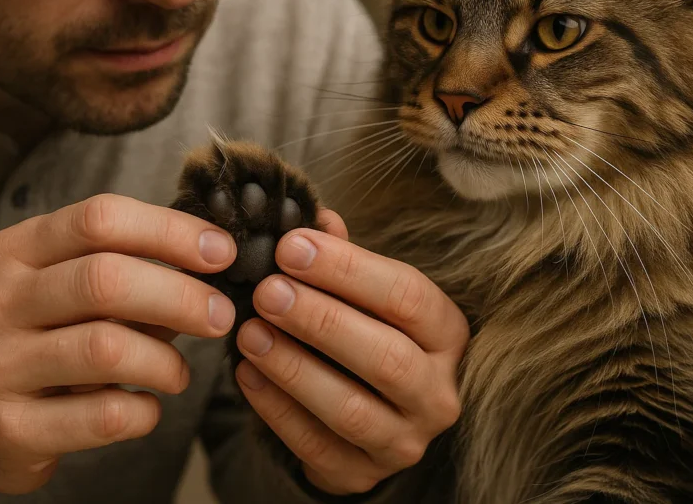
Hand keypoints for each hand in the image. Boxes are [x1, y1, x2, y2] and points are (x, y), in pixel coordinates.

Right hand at [0, 194, 238, 502]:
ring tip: (179, 373)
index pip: (99, 219)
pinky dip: (145, 411)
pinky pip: (104, 415)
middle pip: (105, 279)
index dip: (170, 231)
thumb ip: (129, 270)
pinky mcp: (9, 429)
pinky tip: (147, 407)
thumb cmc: (39, 338)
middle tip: (222, 315)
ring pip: (106, 348)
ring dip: (165, 360)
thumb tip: (214, 259)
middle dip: (180, 295)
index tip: (221, 251)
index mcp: (14, 252)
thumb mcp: (66, 290)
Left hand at [233, 210, 469, 495]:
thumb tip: (317, 217)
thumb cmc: (369, 333)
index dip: (348, 270)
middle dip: (321, 321)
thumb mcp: (368, 294)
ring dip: (294, 368)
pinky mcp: (363, 475)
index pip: (408, 296)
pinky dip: (276, 410)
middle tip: (267, 291)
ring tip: (249, 332)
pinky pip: (316, 447)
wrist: (372, 414)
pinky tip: (246, 374)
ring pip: (352, 409)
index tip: (293, 247)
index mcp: (447, 334)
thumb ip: (344, 258)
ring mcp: (404, 441)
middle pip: (386, 357)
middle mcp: (438, 392)